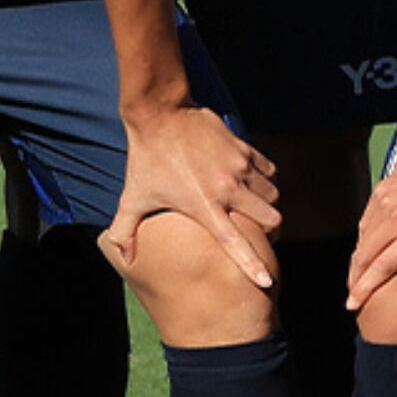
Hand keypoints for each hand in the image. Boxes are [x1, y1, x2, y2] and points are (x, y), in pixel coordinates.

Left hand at [105, 101, 279, 290]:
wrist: (161, 114)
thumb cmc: (146, 159)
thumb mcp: (133, 197)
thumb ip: (125, 230)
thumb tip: (123, 257)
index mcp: (204, 206)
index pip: (236, 243)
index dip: (252, 265)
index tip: (266, 281)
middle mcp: (228, 189)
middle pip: (272, 219)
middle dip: (270, 231)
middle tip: (261, 234)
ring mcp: (240, 167)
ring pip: (273, 196)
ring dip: (266, 205)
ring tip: (253, 207)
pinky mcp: (244, 149)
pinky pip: (269, 171)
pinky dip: (264, 180)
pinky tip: (250, 182)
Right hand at [345, 138, 396, 309]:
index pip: (382, 268)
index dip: (364, 288)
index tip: (352, 304)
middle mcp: (395, 219)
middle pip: (364, 256)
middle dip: (354, 278)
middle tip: (351, 296)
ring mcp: (387, 202)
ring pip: (362, 237)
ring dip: (356, 258)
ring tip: (355, 275)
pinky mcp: (383, 189)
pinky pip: (366, 218)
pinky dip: (362, 235)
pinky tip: (365, 244)